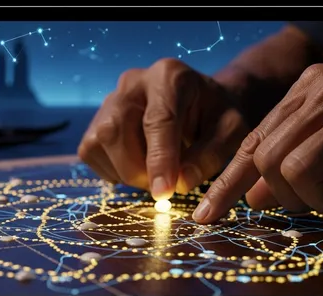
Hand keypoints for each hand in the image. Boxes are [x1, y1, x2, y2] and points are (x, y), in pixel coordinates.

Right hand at [78, 58, 250, 199]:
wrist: (200, 104)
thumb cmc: (216, 118)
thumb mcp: (231, 133)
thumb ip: (210, 156)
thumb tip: (179, 183)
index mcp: (170, 76)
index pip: (158, 120)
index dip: (159, 159)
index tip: (164, 193)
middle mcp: (132, 82)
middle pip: (116, 130)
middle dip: (137, 170)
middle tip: (164, 188)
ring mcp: (109, 100)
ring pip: (99, 143)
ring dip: (126, 172)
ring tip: (155, 173)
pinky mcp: (96, 122)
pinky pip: (91, 153)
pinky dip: (114, 170)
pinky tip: (139, 166)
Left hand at [193, 64, 322, 222]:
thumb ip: (296, 151)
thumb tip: (256, 196)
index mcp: (311, 87)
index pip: (254, 140)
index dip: (228, 184)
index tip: (207, 217)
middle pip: (269, 159)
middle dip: (281, 195)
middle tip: (312, 201)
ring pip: (297, 173)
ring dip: (316, 200)